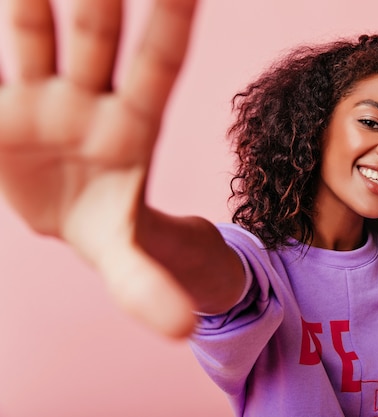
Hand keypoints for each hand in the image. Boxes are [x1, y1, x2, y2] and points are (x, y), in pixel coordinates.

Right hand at [0, 0, 198, 336]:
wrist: (66, 214)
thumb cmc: (111, 226)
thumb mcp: (129, 258)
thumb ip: (150, 288)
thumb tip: (183, 331)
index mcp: (133, 128)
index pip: (158, 66)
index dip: (170, 24)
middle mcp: (90, 98)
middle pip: (95, 37)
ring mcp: (43, 95)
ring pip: (34, 31)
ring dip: (28, 0)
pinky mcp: (1, 105)